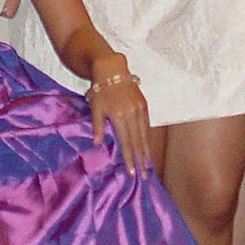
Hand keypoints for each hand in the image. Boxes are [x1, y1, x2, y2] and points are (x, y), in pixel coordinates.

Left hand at [89, 56, 150, 177]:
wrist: (112, 69)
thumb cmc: (100, 90)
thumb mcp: (95, 107)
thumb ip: (97, 126)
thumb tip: (97, 143)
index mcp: (119, 116)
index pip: (126, 142)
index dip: (130, 158)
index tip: (132, 172)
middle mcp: (131, 113)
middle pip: (138, 141)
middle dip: (141, 160)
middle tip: (145, 175)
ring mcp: (139, 108)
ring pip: (145, 134)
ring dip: (147, 150)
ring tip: (148, 164)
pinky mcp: (144, 103)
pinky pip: (147, 124)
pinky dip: (148, 137)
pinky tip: (148, 146)